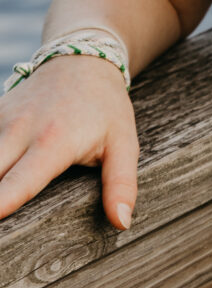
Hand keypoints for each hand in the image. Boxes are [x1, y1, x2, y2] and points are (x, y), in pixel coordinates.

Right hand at [0, 53, 139, 230]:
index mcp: (54, 143)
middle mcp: (20, 130)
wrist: (83, 61)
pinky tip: (0, 167)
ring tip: (0, 194)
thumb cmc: (106, 107)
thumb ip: (121, 184)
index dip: (2, 202)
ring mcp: (2, 120)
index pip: (20, 181)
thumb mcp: (124, 144)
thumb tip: (121, 223)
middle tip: (1, 226)